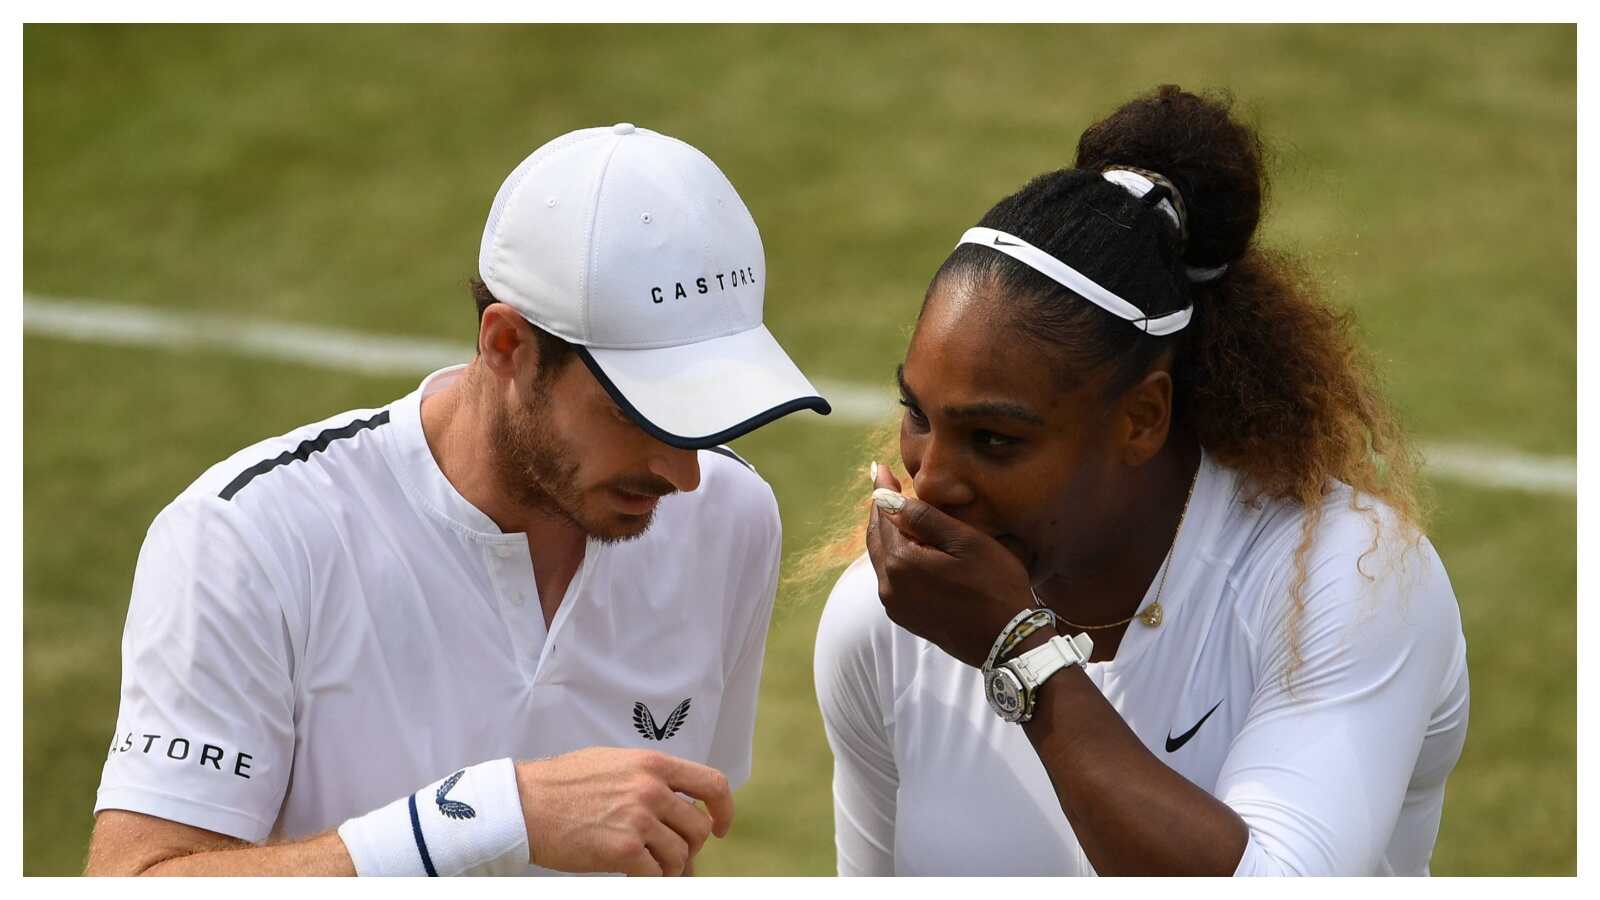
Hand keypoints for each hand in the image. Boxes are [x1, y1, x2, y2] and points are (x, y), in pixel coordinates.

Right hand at [516, 747, 732, 875]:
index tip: (720, 827)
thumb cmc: (563, 784)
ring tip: (648, 865)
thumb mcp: (614, 763)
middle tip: (672, 853)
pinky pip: (656, 875)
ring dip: (669, 866)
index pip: (713, 784)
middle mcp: (651, 789)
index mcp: (653, 764)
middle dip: (690, 845)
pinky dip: (650, 879)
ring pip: (680, 855)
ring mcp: (638, 819)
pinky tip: (633, 873)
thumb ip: (649, 777)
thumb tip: (678, 800)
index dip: (724, 810)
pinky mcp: (623, 850)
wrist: (524, 804)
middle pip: (698, 827)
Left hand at [866, 462, 1037, 667]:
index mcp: (901, 562)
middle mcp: (889, 586)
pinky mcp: (905, 617)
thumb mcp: (966, 542)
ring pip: (882, 558)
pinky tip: (906, 546)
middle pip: (877, 537)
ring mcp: (895, 605)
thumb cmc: (995, 585)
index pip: (883, 516)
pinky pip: (890, 578)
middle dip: (881, 510)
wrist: (1007, 641)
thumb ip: (922, 518)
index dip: (882, 491)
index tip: (878, 468)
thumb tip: (883, 498)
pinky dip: (894, 556)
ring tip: (894, 511)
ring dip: (887, 533)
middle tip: (884, 484)